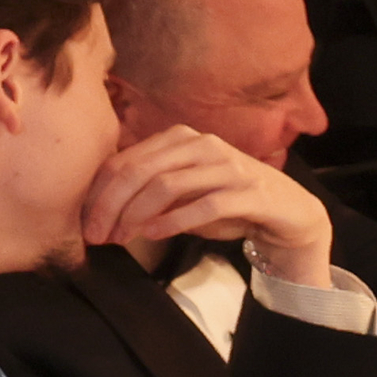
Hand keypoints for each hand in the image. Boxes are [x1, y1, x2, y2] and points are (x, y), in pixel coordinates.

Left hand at [85, 125, 334, 283]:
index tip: (86, 223)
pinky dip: (174, 221)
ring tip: (123, 238)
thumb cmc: (231, 204)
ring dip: (137, 215)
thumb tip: (102, 210)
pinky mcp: (251, 192)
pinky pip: (204, 205)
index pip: (126, 160)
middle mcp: (204, 144)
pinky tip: (155, 235)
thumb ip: (149, 192)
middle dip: (111, 205)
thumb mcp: (184, 194)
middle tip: (97, 235)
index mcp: (181, 138)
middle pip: (141, 171)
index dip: (100, 193)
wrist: (290, 214)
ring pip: (167, 185)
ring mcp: (230, 166)